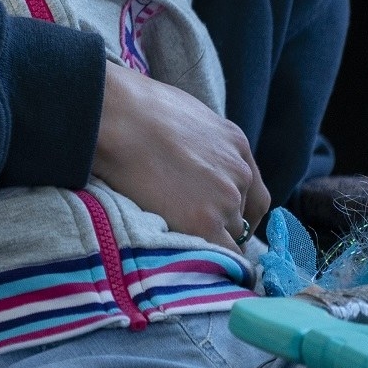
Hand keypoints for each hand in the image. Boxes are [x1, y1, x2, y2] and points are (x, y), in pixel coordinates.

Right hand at [95, 60, 268, 250]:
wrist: (114, 115)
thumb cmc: (131, 105)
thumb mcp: (182, 114)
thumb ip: (198, 141)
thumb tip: (184, 156)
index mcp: (235, 144)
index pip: (253, 193)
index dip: (237, 210)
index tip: (219, 220)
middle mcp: (239, 173)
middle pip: (240, 217)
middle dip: (217, 224)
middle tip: (184, 228)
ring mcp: (225, 199)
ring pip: (228, 236)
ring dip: (205, 239)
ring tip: (174, 238)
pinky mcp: (203, 223)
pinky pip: (221, 255)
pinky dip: (209, 261)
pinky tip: (190, 261)